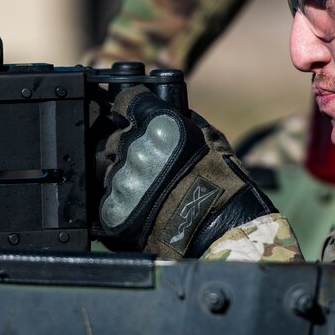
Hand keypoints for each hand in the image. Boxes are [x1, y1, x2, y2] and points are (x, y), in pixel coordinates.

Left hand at [96, 86, 275, 257]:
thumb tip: (169, 111)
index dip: (128, 111)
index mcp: (159, 126)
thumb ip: (184, 121)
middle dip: (130, 152)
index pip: (126, 103)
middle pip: (116, 141)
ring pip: (113, 173)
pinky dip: (124, 206)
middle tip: (154, 169)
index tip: (130, 117)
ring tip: (154, 196)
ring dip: (128, 180)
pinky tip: (146, 212)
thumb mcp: (212, 138)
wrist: (222, 231)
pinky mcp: (114, 212)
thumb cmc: (223, 184)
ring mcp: (123, 181)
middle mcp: (137, 149)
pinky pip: (111, 202)